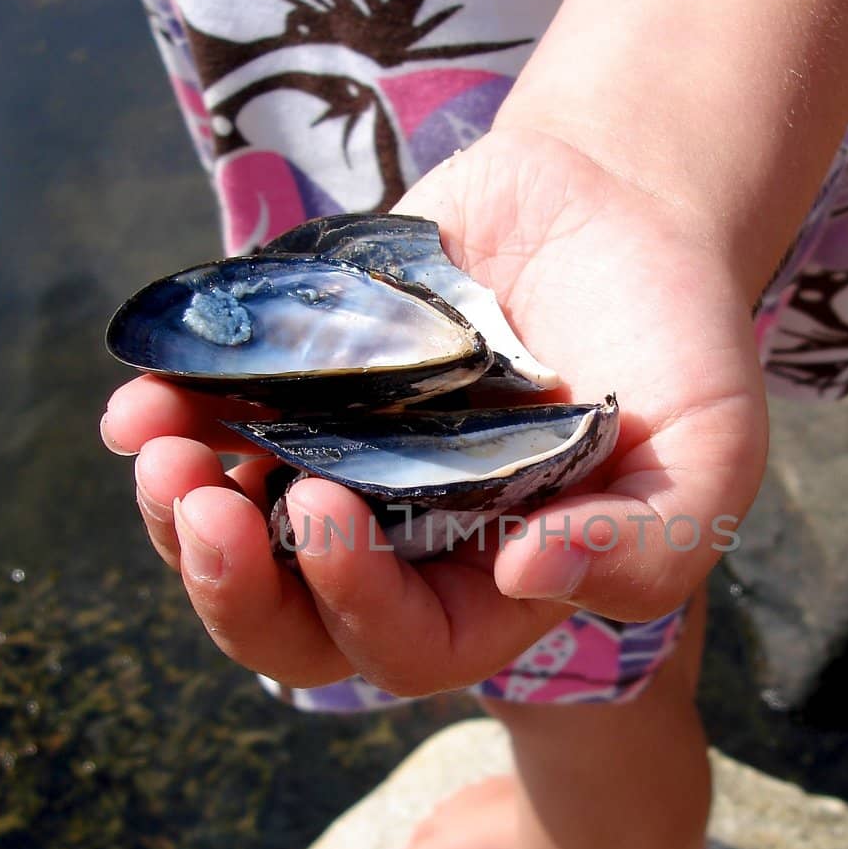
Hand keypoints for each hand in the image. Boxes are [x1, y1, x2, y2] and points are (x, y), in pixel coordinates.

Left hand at [100, 125, 767, 695]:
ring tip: (158, 448)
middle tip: (203, 507)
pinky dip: (168, 415)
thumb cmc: (677, 340)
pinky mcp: (303, 386)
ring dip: (175, 511)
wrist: (616, 202)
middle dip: (231, 586)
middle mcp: (407, 540)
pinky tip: (142, 396)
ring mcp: (345, 462)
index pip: (405, 646)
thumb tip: (522, 580)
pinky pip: (215, 424)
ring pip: (235, 536)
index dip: (352, 603)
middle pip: (293, 623)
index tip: (325, 507)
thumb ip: (643, 545)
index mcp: (493, 584)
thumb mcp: (705, 452)